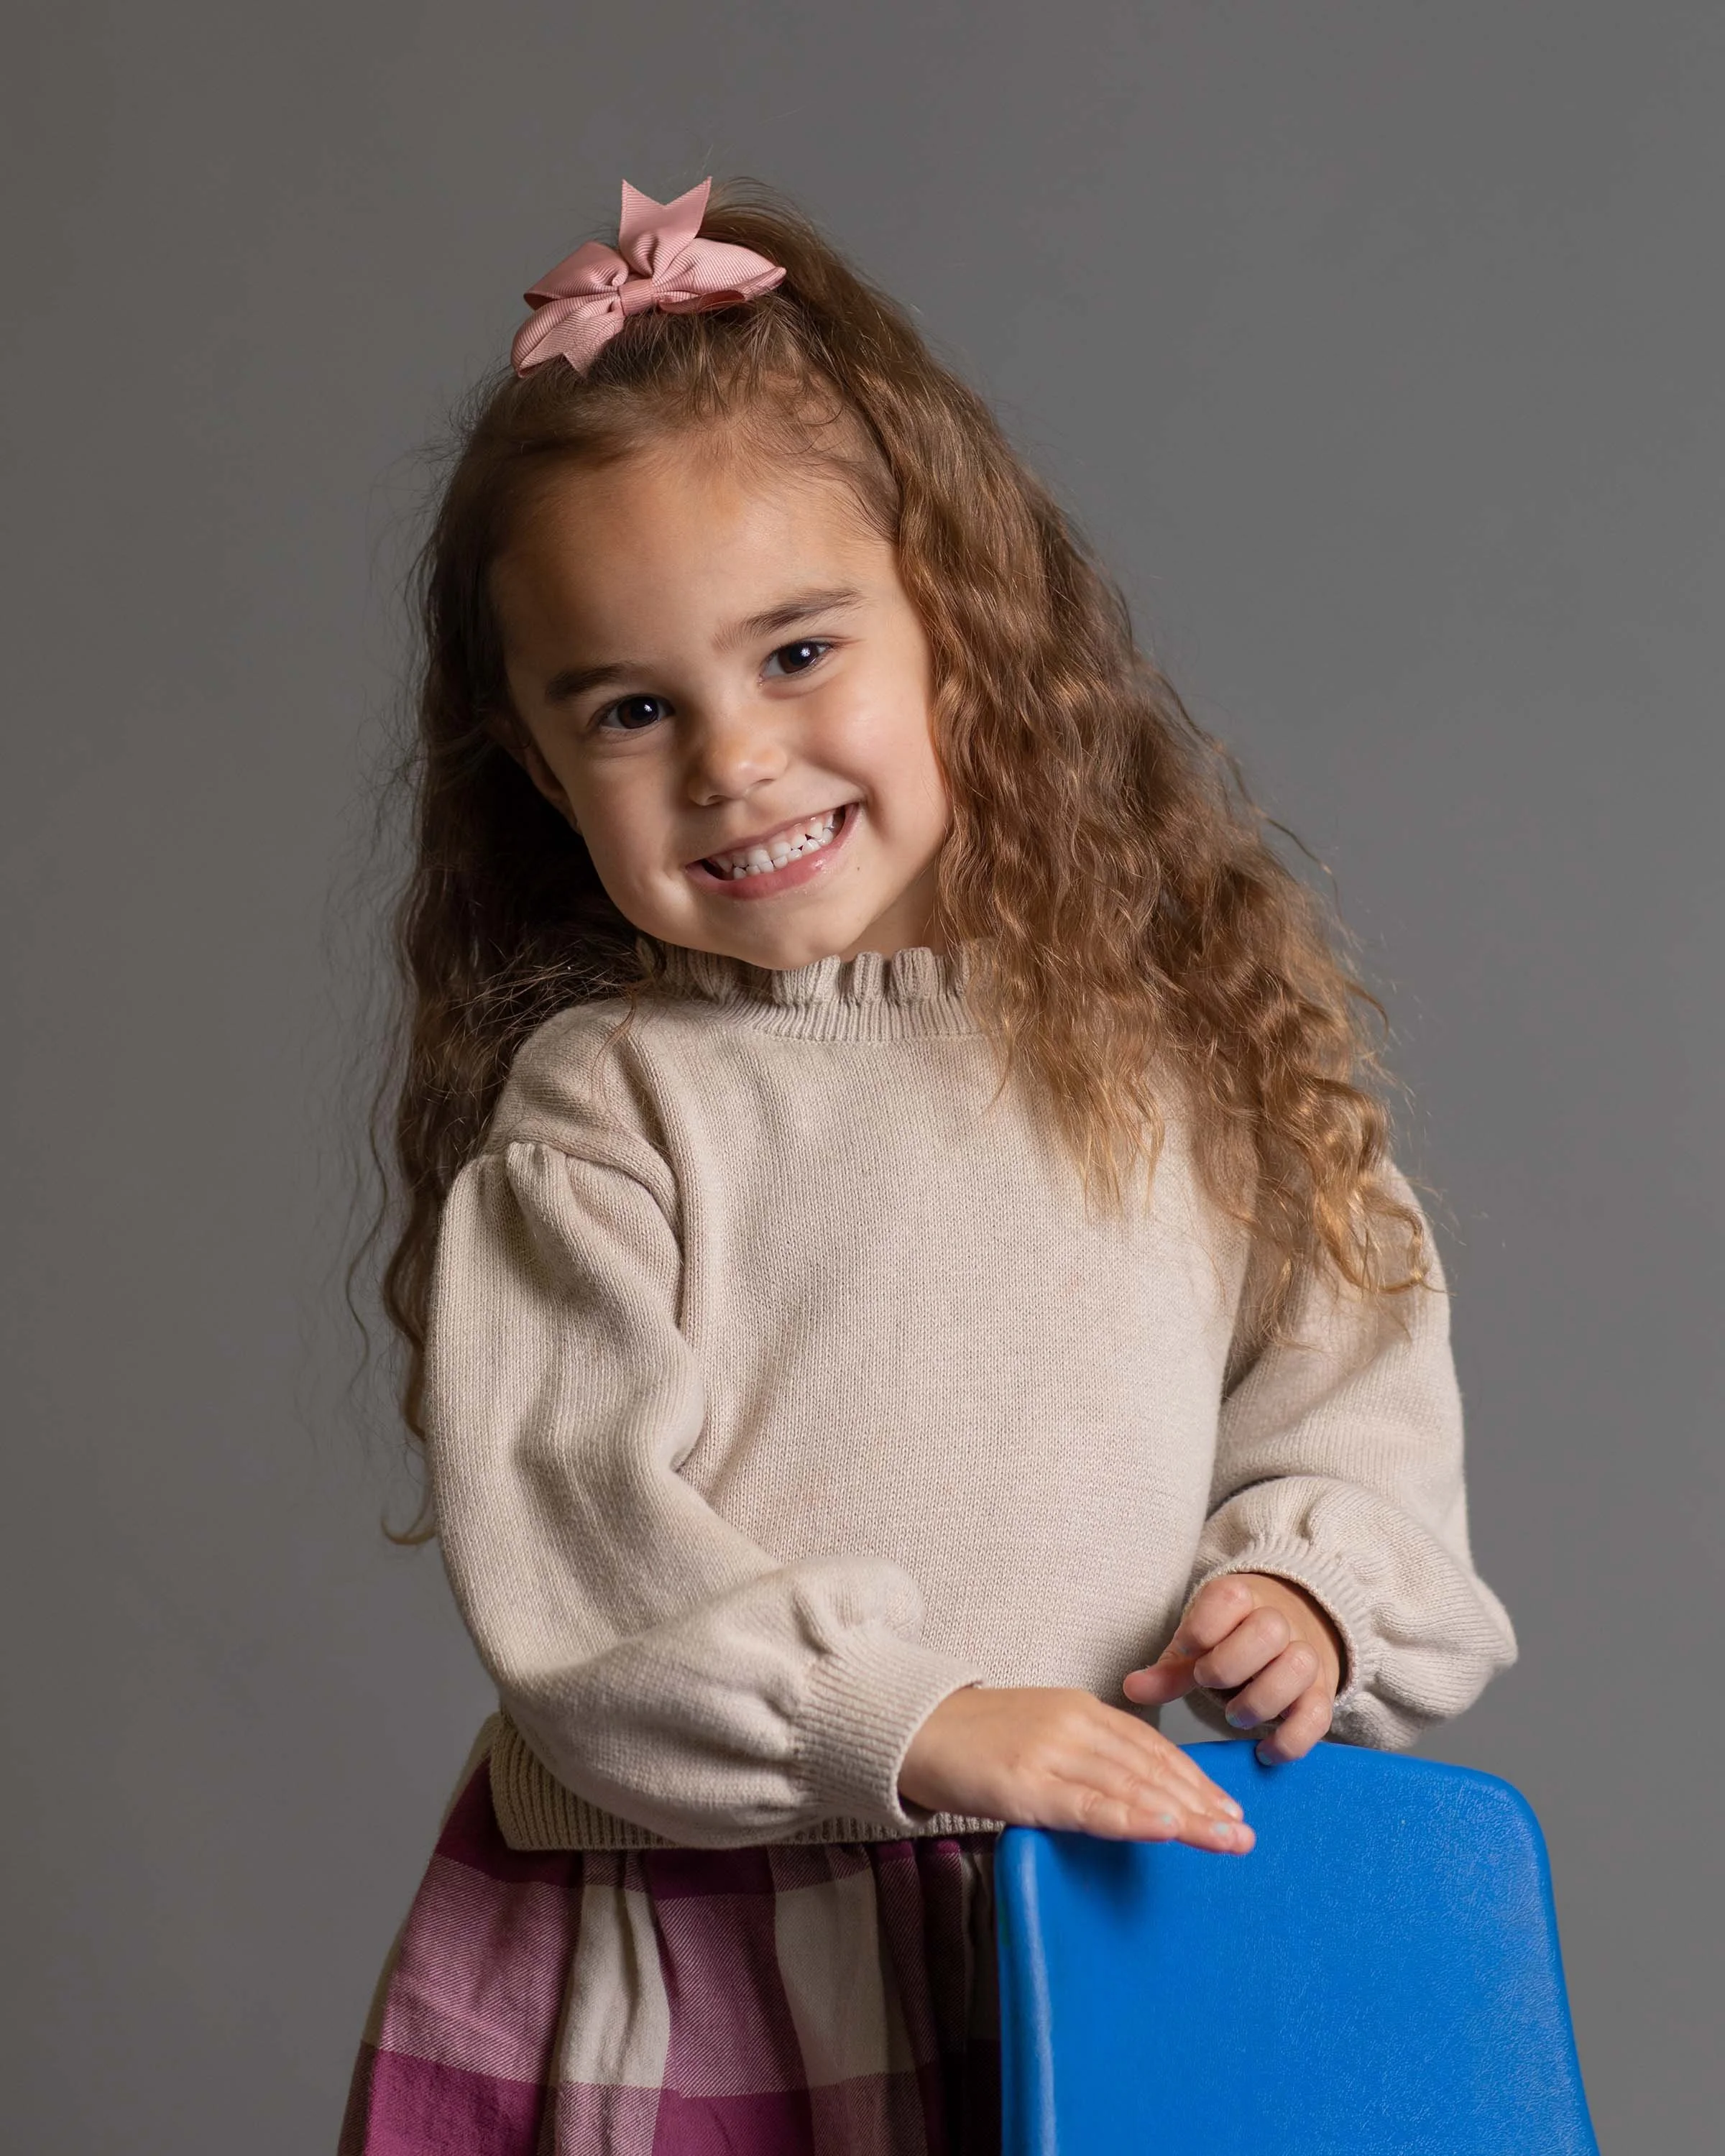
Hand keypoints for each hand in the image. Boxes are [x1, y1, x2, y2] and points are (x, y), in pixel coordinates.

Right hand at [898, 1685, 1253, 1852]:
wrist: (910, 1730)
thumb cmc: (973, 1740)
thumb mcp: (1038, 1732)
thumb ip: (1082, 1754)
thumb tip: (1129, 1792)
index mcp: (1080, 1709)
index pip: (1151, 1747)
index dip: (1193, 1778)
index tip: (1227, 1806)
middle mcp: (1073, 1725)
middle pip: (1150, 1767)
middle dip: (1202, 1802)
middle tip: (1243, 1833)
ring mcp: (1050, 1753)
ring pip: (1130, 1786)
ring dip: (1184, 1816)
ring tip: (1224, 1839)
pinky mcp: (1025, 1784)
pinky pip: (1089, 1805)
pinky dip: (1132, 1817)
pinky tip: (1166, 1829)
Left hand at [1122, 1573, 1343, 1762]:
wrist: (1294, 1629)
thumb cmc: (1232, 1639)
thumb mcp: (1199, 1645)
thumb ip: (1170, 1669)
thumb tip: (1131, 1689)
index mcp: (1243, 1598)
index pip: (1228, 1598)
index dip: (1203, 1628)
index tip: (1188, 1650)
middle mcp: (1281, 1622)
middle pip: (1269, 1631)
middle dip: (1231, 1665)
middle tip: (1209, 1683)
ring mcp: (1306, 1656)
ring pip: (1299, 1668)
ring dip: (1262, 1700)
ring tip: (1235, 1715)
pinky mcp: (1322, 1693)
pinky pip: (1319, 1717)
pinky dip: (1291, 1741)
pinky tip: (1264, 1752)